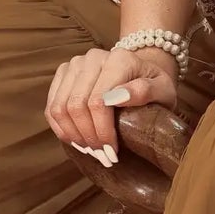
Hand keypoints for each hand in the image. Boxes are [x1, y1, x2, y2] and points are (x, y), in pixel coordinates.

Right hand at [45, 45, 177, 164]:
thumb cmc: (153, 84)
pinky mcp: (62, 73)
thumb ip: (146, 91)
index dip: (101, 131)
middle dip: (87, 137)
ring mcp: (74, 64)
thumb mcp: (163, 89)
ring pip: (59, 107)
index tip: (112, 152)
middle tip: (101, 156)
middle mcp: (92, 58)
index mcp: (118, 59)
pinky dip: (61, 128)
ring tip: (89, 150)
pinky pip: (51, 106)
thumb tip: (119, 97)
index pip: (98, 101)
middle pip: (76, 105)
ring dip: (72, 135)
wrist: (140, 70)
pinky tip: (76, 141)